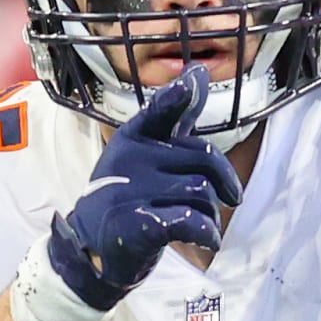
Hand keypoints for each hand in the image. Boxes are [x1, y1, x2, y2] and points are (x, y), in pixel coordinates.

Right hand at [48, 64, 242, 308]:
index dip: (177, 96)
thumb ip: (174, 118)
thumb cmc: (129, 196)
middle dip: (223, 184)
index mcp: (133, 138)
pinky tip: (207, 240)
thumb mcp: (146, 153)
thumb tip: (197, 73)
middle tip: (228, 200)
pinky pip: (189, 221)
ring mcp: (131, 192)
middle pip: (204, 160)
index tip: (193, 80)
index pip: (160, 110)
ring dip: (214, 214)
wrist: (92, 248)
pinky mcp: (137, 226)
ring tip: (206, 226)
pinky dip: (207, 233)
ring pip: (202, 192)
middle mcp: (130, 160)